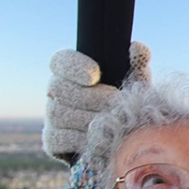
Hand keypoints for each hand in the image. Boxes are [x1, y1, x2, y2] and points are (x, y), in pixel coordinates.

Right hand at [42, 41, 151, 161]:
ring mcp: (52, 116)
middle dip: (91, 97)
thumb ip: (137, 64)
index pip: (60, 61)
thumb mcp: (136, 83)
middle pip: (59, 88)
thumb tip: (137, 48)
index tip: (94, 75)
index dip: (73, 67)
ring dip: (90, 119)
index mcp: (71, 72)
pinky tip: (102, 139)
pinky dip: (82, 139)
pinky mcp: (52, 140)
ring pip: (60, 114)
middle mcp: (55, 92)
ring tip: (114, 121)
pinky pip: (61, 138)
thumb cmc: (128, 102)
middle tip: (116, 102)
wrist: (126, 138)